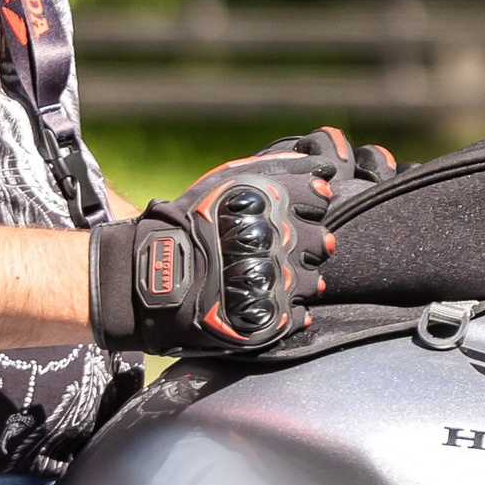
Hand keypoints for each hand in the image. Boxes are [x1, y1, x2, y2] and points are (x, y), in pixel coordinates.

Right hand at [89, 128, 393, 353]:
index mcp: (274, 201)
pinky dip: (287, 309)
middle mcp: (283, 238)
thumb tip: (328, 168)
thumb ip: (282, 167)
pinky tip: (263, 299)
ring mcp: (280, 280)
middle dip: (307, 243)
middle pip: (323, 241)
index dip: (308, 206)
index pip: (319, 199)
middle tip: (277, 247)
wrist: (156, 273)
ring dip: (299, 278)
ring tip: (269, 276)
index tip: (290, 213)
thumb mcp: (233, 179)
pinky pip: (299, 314)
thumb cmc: (193, 219)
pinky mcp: (273, 316)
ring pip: (315, 280)